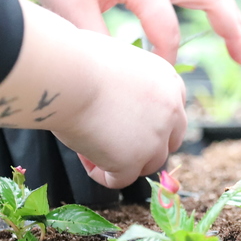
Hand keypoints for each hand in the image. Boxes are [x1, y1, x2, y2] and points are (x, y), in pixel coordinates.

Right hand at [54, 30, 187, 187]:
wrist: (67, 73)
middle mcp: (172, 110)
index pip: (172, 113)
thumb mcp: (119, 63)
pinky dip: (102, 174)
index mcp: (169, 82)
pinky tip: (84, 156)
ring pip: (148, 164)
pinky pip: (120, 180)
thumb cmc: (79, 60)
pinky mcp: (133, 161)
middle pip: (168, 142)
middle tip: (111, 141)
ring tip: (90, 145)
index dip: (149, 122)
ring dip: (123, 161)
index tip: (123, 122)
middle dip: (144, 146)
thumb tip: (123, 107)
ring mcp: (155, 138)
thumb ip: (132, 86)